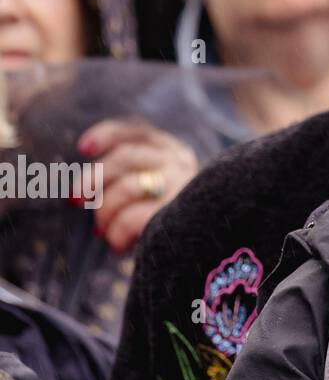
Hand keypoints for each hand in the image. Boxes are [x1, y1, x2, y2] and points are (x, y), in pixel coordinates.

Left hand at [76, 118, 198, 253]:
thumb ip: (125, 179)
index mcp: (172, 151)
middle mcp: (179, 162)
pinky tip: (119, 246)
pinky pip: (131, 218)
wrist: (201, 248)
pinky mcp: (177, 213)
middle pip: (125, 156)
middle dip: (92, 179)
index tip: (83, 149)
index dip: (108, 135)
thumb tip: (81, 193)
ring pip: (127, 186)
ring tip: (103, 231)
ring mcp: (181, 185)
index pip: (137, 131)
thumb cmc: (165, 222)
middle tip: (76, 200)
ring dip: (105, 212)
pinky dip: (116, 234)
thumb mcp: (150, 191)